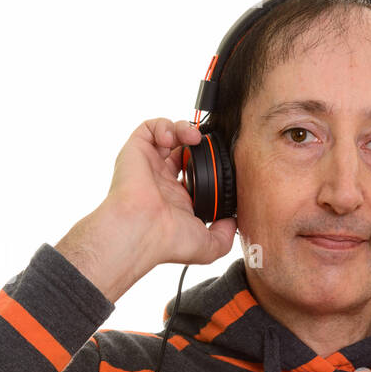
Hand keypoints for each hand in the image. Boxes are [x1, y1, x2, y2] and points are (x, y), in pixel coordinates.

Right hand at [102, 118, 237, 269]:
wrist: (141, 231)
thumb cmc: (168, 241)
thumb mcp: (209, 246)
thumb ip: (225, 234)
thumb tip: (234, 222)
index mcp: (178, 200)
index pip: (194, 174)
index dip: (209, 165)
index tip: (222, 163)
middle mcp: (162, 181)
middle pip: (182, 151)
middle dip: (197, 143)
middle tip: (206, 145)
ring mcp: (149, 166)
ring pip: (167, 135)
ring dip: (184, 129)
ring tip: (194, 137)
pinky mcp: (136, 151)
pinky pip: (149, 128)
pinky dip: (164, 125)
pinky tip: (173, 138)